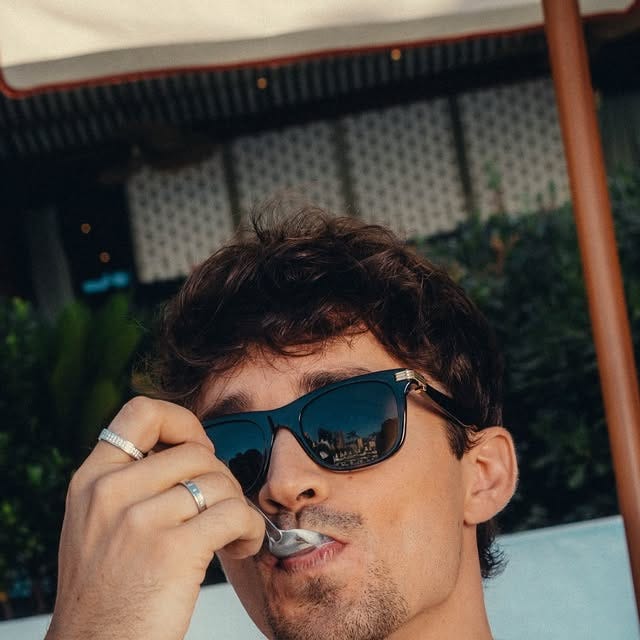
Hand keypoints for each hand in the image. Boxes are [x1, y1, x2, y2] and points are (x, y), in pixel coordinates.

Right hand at [46, 397, 263, 639]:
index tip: (199, 448)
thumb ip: (130, 482)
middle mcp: (110, 492)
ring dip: (238, 507)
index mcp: (92, 479)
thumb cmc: (106, 592)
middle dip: (221, 478)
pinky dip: (250, 529)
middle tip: (221, 508)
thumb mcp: (97, 523)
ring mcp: (139, 520)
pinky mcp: (173, 550)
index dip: (182, 421)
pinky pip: (235, 513)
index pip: (141, 412)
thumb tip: (189, 449)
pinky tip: (241, 545)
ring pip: (220, 481)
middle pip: (196, 451)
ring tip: (232, 533)